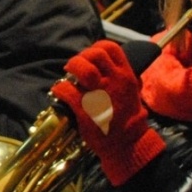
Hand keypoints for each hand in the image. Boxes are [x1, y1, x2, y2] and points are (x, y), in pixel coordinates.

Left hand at [49, 39, 163, 185]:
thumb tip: (101, 67)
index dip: (95, 48)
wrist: (127, 144)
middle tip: (75, 67)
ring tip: (68, 76)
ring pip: (83, 69)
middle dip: (81, 57)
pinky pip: (68, 90)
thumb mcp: (131, 92)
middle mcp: (114, 82)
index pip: (111, 48)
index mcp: (126, 76)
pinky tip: (60, 92)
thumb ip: (119, 78)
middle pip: (95, 54)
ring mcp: (100, 95)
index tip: (89, 57)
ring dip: (72, 68)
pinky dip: (60, 89)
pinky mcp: (86, 110)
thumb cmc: (126, 118)